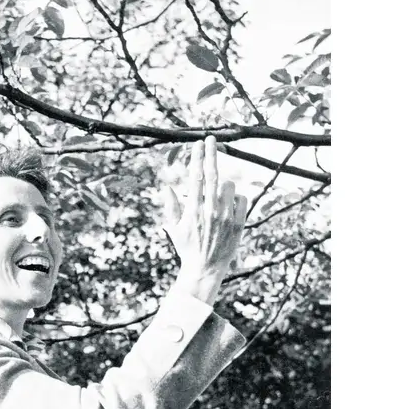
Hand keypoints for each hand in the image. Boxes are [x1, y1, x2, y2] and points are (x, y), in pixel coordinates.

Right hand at [162, 136, 249, 303]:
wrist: (205, 270)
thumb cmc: (187, 248)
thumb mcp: (173, 229)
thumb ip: (171, 207)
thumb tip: (166, 186)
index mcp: (193, 210)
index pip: (195, 177)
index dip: (197, 158)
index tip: (197, 143)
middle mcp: (210, 211)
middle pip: (213, 175)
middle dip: (212, 154)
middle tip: (211, 139)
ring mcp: (226, 217)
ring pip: (229, 186)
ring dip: (223, 186)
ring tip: (216, 199)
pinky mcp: (239, 224)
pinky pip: (241, 200)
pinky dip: (235, 199)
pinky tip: (228, 209)